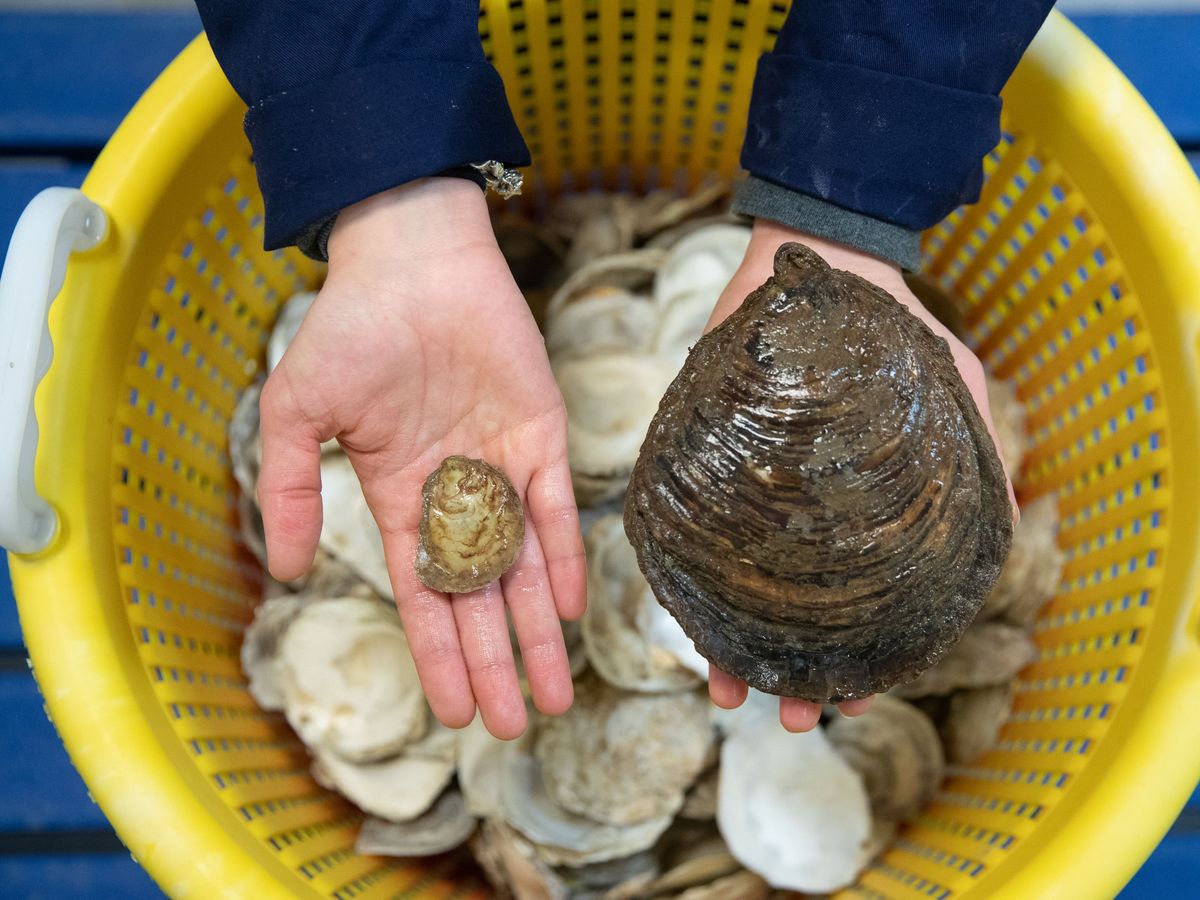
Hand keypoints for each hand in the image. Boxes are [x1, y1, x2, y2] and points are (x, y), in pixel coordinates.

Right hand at [257, 178, 585, 739]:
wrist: (413, 259)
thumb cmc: (350, 328)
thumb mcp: (296, 413)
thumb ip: (290, 489)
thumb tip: (283, 570)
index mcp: (402, 498)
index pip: (425, 596)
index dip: (438, 655)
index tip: (453, 712)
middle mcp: (458, 494)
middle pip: (481, 599)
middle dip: (496, 663)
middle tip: (514, 725)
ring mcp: (503, 466)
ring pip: (526, 567)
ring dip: (539, 631)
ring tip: (553, 693)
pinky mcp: (543, 432)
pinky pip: (557, 507)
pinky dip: (565, 556)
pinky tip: (569, 608)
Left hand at [703, 219, 1017, 730]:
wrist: (819, 257)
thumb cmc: (888, 330)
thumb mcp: (948, 386)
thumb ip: (975, 451)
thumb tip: (1009, 517)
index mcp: (858, 513)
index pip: (862, 603)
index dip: (863, 656)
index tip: (853, 699)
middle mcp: (801, 515)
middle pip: (796, 611)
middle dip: (795, 669)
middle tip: (789, 716)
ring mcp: (749, 494)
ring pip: (740, 587)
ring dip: (737, 643)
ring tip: (730, 691)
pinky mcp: (705, 464)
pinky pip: (691, 530)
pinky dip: (688, 577)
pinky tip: (683, 616)